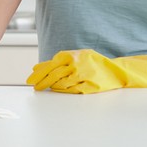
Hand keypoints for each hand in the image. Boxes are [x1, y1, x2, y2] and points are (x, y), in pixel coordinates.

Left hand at [26, 49, 146, 93]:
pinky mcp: (89, 87)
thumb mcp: (74, 57)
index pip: (50, 65)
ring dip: (51, 86)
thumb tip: (35, 67)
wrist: (116, 71)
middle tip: (33, 87)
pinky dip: (62, 91)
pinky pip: (71, 91)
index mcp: (72, 55)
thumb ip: (55, 62)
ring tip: (44, 88)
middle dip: (41, 81)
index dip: (39, 74)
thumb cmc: (92, 63)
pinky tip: (57, 90)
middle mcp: (77, 65)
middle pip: (54, 75)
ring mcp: (83, 76)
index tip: (30, 80)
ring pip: (61, 84)